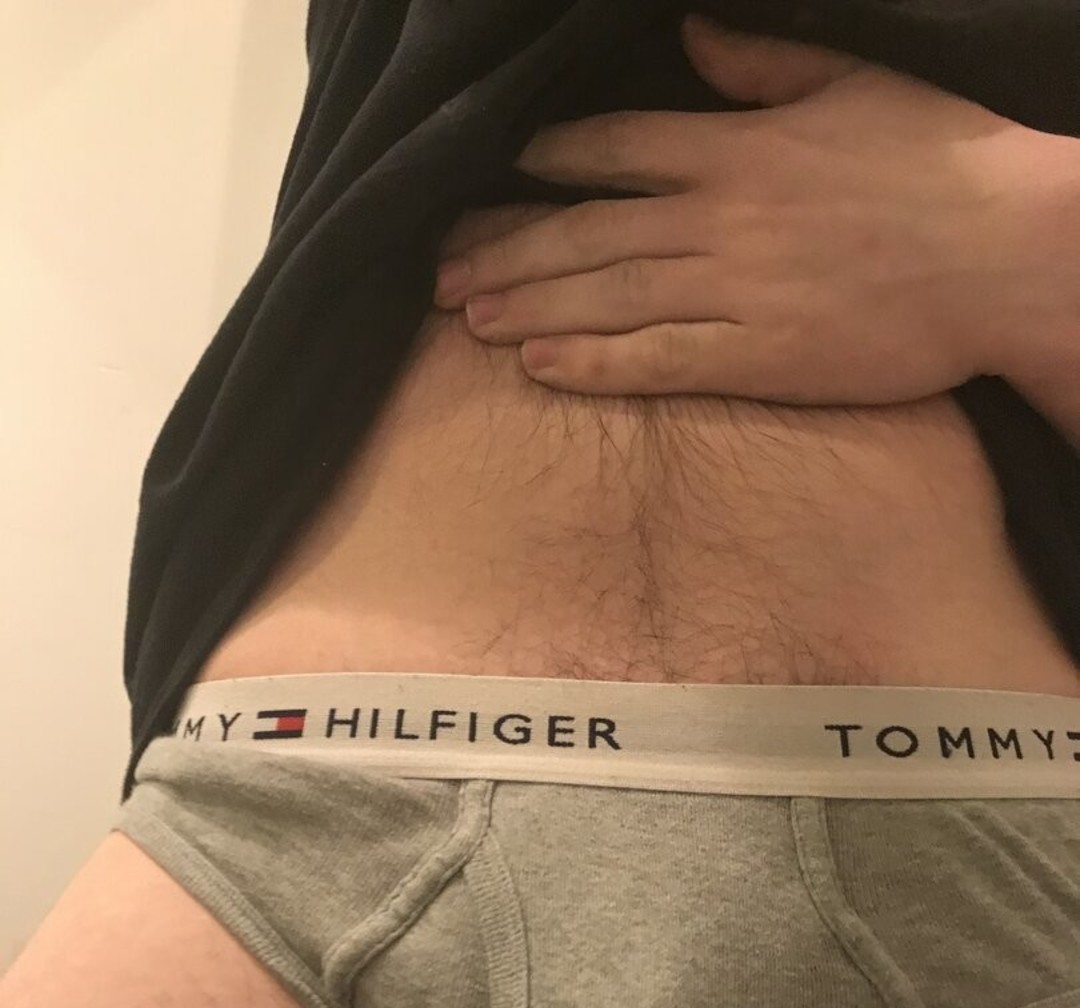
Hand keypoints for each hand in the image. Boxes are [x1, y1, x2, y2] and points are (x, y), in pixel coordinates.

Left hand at [434, 15, 1039, 405]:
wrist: (1007, 257)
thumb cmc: (945, 164)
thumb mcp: (857, 84)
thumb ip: (763, 66)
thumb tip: (691, 38)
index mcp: (738, 148)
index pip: (616, 148)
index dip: (549, 159)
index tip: (500, 173)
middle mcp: (719, 217)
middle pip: (587, 230)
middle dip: (508, 248)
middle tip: (444, 270)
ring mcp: (735, 291)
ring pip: (607, 296)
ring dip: (529, 305)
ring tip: (466, 317)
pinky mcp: (761, 358)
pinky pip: (657, 361)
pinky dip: (593, 362)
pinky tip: (538, 364)